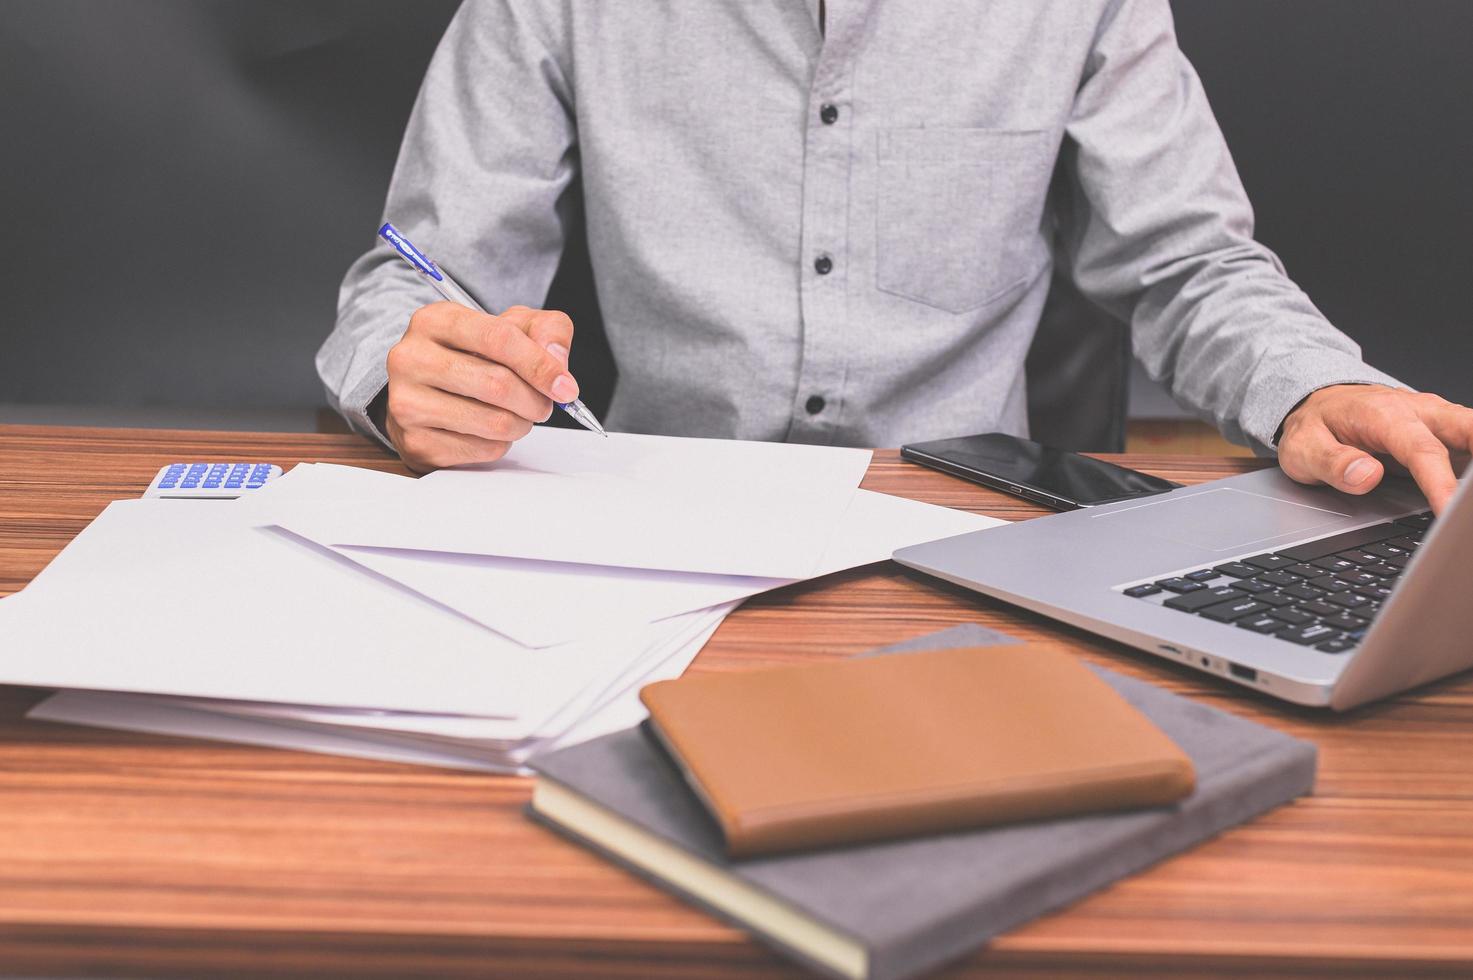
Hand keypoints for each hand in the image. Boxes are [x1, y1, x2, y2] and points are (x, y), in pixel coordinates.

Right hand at [384, 303, 578, 472]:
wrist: (425, 392)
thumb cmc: (472, 356)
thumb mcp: (510, 327)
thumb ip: (545, 330)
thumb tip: (557, 361)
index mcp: (435, 320)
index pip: (498, 338)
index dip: (540, 365)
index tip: (565, 386)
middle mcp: (411, 358)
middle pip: (498, 384)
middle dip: (536, 400)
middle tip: (544, 404)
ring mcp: (406, 402)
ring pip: (494, 421)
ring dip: (522, 424)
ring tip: (519, 416)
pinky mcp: (415, 441)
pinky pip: (482, 449)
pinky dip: (501, 443)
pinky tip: (491, 430)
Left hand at [1278, 384, 1472, 513]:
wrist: (1321, 402)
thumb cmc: (1315, 425)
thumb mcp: (1304, 447)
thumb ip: (1332, 463)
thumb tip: (1367, 476)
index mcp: (1384, 415)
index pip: (1422, 451)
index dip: (1440, 483)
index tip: (1448, 512)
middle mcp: (1418, 412)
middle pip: (1468, 428)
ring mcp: (1435, 420)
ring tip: (1472, 504)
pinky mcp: (1443, 431)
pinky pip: (1470, 444)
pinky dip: (1472, 468)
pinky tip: (1468, 495)